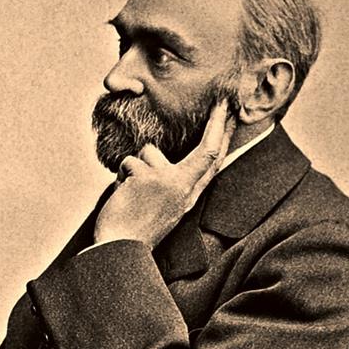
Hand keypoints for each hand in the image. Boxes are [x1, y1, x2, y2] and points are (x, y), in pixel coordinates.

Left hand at [94, 99, 234, 248]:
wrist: (120, 248)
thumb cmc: (137, 228)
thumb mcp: (164, 206)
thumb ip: (170, 182)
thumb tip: (156, 153)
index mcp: (188, 195)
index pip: (212, 162)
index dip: (222, 137)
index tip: (228, 116)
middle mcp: (183, 188)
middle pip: (207, 150)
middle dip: (216, 123)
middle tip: (223, 100)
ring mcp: (166, 181)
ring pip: (148, 153)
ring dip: (134, 169)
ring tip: (132, 194)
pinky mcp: (146, 178)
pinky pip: (127, 163)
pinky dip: (120, 178)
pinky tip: (122, 197)